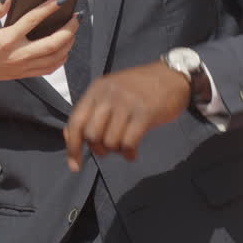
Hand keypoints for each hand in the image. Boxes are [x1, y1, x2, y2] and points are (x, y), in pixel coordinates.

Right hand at [0, 0, 78, 84]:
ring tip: (73, 31)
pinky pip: (48, 69)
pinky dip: (60, 59)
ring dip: (68, 44)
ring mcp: (21, 67)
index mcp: (6, 40)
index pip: (34, 20)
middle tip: (77, 17)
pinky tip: (63, 49)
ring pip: (55, 58)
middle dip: (70, 29)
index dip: (50, 7)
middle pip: (53, 43)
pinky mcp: (21, 74)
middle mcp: (17, 55)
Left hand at [63, 61, 191, 171]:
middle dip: (98, 149)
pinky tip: (133, 153)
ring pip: (109, 141)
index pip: (75, 122)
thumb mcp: (111, 92)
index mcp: (96, 90)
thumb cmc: (140, 88)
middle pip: (91, 135)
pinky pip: (128, 143)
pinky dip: (128, 153)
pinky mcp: (144, 113)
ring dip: (116, 151)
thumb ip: (92, 111)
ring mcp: (126, 103)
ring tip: (124, 147)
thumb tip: (69, 136)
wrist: (173, 76)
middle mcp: (108, 95)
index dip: (73, 147)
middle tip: (109, 150)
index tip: (75, 166)